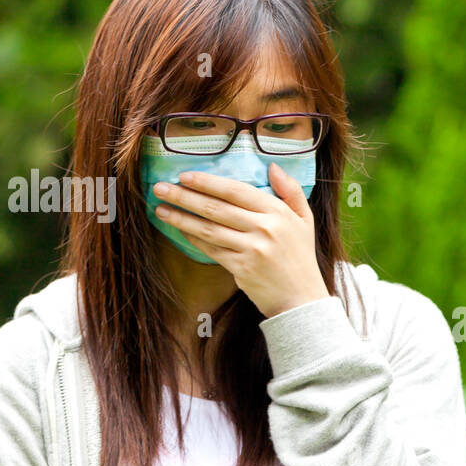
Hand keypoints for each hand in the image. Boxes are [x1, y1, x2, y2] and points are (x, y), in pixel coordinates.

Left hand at [151, 164, 329, 317]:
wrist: (302, 299)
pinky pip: (211, 249)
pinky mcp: (241, 268)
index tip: (185, 176)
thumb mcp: (305, 220)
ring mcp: (252, 249)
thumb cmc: (301, 257)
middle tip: (161, 187)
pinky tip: (179, 229)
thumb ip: (291, 191)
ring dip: (181, 217)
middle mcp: (265, 228)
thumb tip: (273, 166)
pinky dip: (193, 238)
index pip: (236, 191)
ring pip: (209, 228)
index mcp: (278, 212)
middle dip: (185, 196)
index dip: (208, 182)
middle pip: (216, 207)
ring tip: (160, 208)